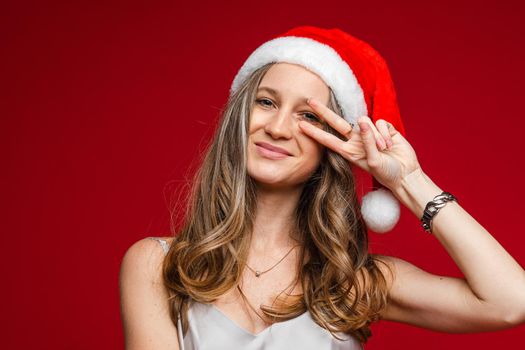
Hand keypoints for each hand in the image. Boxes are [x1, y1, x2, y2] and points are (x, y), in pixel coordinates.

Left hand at [299, 97, 421, 191]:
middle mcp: (356, 140)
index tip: (300, 125)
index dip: (314, 132)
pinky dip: (386, 133)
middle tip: (310, 100)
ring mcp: (369, 133)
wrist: (406, 174)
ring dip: (376, 136)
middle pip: (337, 122)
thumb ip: (367, 141)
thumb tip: (362, 121)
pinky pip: (381, 123)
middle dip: (323, 111)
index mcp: (349, 152)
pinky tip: (391, 144)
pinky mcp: (383, 128)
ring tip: (384, 149)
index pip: (328, 139)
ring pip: (366, 122)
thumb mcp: (374, 161)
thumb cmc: (387, 173)